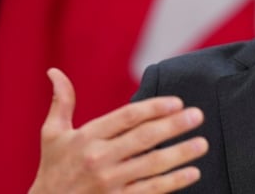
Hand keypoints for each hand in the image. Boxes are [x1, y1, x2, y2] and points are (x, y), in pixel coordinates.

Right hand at [28, 67, 208, 192]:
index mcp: (86, 137)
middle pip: (144, 138)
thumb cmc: (53, 169)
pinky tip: (192, 173)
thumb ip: (61, 102)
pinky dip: (173, 182)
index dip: (154, 107)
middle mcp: (98, 159)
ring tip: (202, 144)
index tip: (177, 102)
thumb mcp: (52, 135)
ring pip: (152, 165)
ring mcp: (109, 183)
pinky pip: (151, 190)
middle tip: (198, 116)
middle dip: (174, 126)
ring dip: (180, 153)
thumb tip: (55, 72)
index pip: (127, 117)